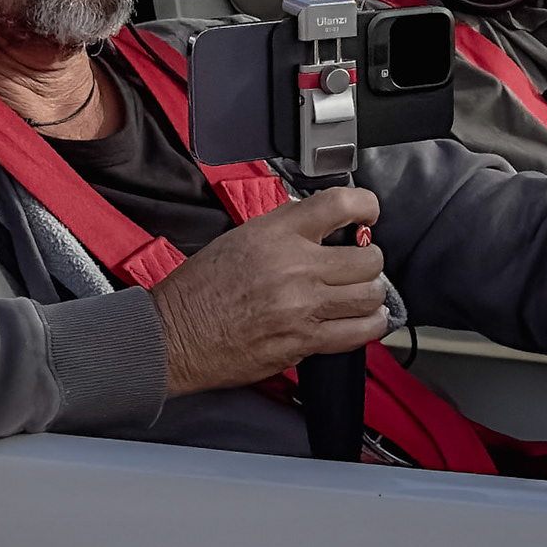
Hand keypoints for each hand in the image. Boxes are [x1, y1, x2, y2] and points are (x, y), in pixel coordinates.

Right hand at [150, 186, 389, 396]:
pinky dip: (368, 324)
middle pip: (368, 259)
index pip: (342, 205)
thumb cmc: (200, 289)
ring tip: (358, 293)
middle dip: (369, 260)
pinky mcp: (304, 342)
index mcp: (277, 233)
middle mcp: (296, 267)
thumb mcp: (241, 237)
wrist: (175, 334)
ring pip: (370, 296)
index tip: (368, 214)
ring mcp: (303, 307)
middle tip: (358, 263)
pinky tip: (360, 319)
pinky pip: (358, 332)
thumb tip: (323, 226)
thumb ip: (287, 228)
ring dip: (370, 293)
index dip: (366, 207)